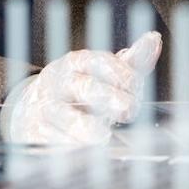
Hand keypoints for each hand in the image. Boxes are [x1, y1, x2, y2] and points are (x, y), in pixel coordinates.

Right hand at [7, 31, 161, 144]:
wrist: (33, 107)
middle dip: (107, 96)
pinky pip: (49, 137)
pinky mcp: (34, 130)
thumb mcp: (104, 72)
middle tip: (128, 108)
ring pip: (62, 113)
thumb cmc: (80, 88)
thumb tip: (154, 39)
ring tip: (103, 135)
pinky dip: (67, 144)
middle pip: (83, 86)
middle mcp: (59, 81)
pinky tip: (83, 149)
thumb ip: (131, 61)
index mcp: (77, 62)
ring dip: (83, 124)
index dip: (121, 74)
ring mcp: (44, 105)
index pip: (99, 62)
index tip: (137, 87)